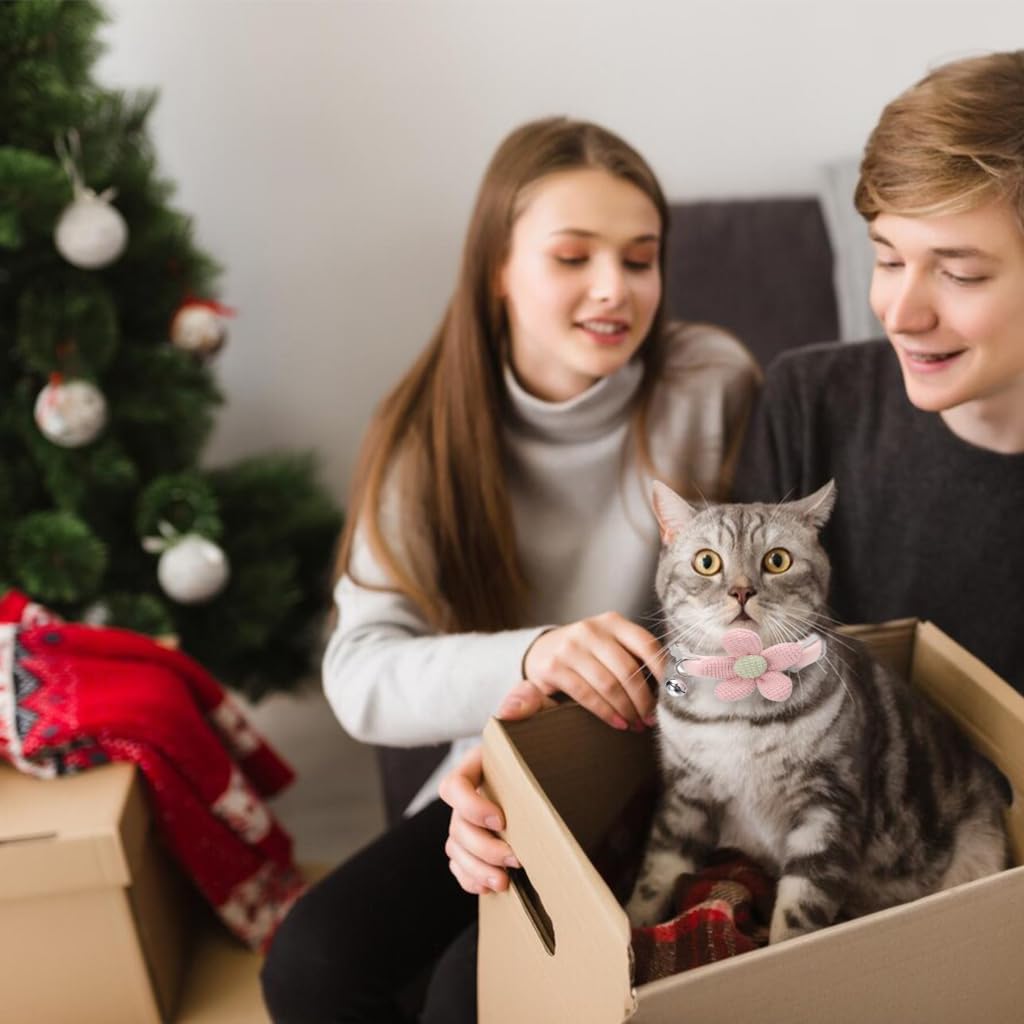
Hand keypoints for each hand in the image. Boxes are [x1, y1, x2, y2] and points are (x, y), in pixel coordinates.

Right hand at [439, 687, 546, 895]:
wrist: (560, 747)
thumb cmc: (547, 727)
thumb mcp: (540, 708)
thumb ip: (525, 701)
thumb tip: (508, 711)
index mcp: (478, 764)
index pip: (454, 786)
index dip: (470, 806)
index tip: (502, 819)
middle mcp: (471, 793)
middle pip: (456, 826)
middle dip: (481, 847)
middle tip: (516, 859)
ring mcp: (473, 818)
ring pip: (456, 848)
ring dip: (475, 868)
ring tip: (503, 881)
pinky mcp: (481, 838)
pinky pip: (460, 863)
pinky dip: (469, 877)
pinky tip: (490, 886)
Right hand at [522, 612, 663, 730]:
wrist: (541, 652)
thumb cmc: (587, 654)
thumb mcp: (609, 645)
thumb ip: (635, 656)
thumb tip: (676, 679)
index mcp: (612, 622)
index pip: (646, 643)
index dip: (664, 670)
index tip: (674, 693)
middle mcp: (590, 630)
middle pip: (628, 669)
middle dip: (644, 699)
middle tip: (652, 719)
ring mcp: (570, 647)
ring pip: (609, 684)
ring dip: (627, 710)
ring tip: (637, 724)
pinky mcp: (554, 667)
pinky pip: (587, 695)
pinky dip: (606, 713)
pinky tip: (618, 723)